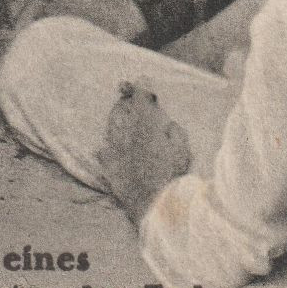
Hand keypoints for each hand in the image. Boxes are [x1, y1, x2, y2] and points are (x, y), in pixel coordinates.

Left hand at [96, 81, 191, 223]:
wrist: (155, 206)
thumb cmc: (173, 177)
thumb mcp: (183, 150)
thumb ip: (175, 133)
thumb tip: (168, 126)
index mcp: (146, 127)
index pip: (140, 100)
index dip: (141, 88)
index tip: (141, 80)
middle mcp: (127, 134)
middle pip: (120, 111)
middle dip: (124, 103)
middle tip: (126, 97)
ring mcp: (115, 151)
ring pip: (110, 128)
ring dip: (115, 122)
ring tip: (119, 119)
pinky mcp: (109, 168)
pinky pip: (103, 152)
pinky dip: (106, 149)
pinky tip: (107, 148)